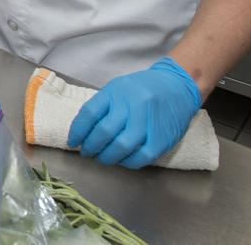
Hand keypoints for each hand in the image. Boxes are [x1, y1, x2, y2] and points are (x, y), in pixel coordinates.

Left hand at [67, 57, 201, 168]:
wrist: (177, 86)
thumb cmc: (141, 89)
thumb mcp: (118, 89)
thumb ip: (102, 107)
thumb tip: (82, 132)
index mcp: (116, 91)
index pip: (90, 113)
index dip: (78, 131)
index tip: (73, 142)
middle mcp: (131, 105)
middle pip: (104, 131)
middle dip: (91, 147)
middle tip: (87, 153)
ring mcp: (147, 122)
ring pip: (121, 146)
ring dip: (107, 157)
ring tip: (102, 158)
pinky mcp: (162, 138)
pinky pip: (141, 157)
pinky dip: (127, 162)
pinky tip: (121, 160)